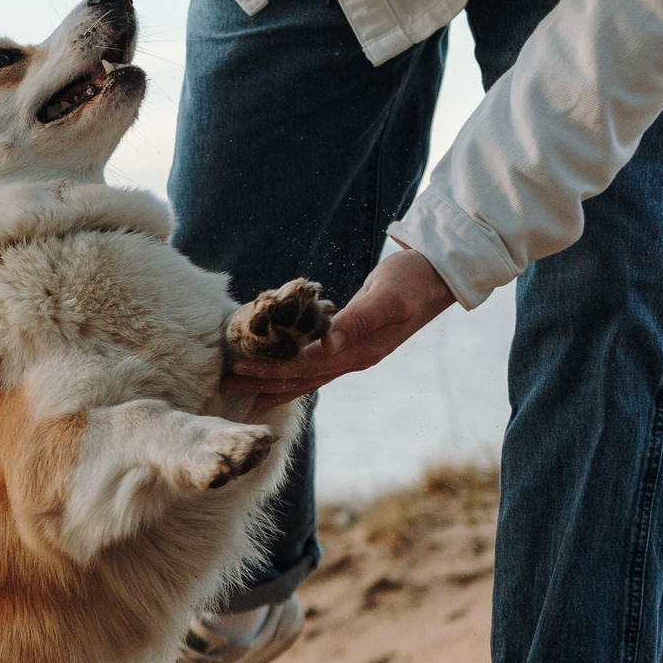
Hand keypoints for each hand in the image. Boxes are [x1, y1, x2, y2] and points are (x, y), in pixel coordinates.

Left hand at [227, 247, 454, 413]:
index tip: (241, 368)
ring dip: (273, 381)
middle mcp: (354, 358)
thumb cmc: (412, 281)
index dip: (273, 369)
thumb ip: (358, 321)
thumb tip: (327, 343)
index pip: (306, 367)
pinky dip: (291, 367)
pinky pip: (314, 361)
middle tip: (225, 386)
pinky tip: (275, 368)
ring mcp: (353, 352)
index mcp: (360, 352)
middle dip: (262, 382)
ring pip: (305, 374)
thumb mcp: (387, 298)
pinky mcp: (350, 340)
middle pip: (300, 378)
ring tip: (242, 388)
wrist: (437, 274)